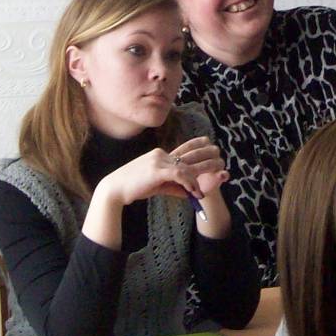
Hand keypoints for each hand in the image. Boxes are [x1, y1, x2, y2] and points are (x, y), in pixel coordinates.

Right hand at [101, 137, 228, 206]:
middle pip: (190, 153)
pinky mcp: (157, 170)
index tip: (209, 143)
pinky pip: (180, 175)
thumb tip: (189, 192)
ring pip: (188, 165)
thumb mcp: (156, 186)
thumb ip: (174, 187)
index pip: (183, 146)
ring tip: (217, 177)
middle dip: (208, 155)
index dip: (198, 143)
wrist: (114, 189)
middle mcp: (161, 154)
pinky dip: (190, 183)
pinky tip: (196, 192)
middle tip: (221, 159)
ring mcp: (159, 160)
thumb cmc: (133, 187)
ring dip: (204, 172)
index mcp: (160, 155)